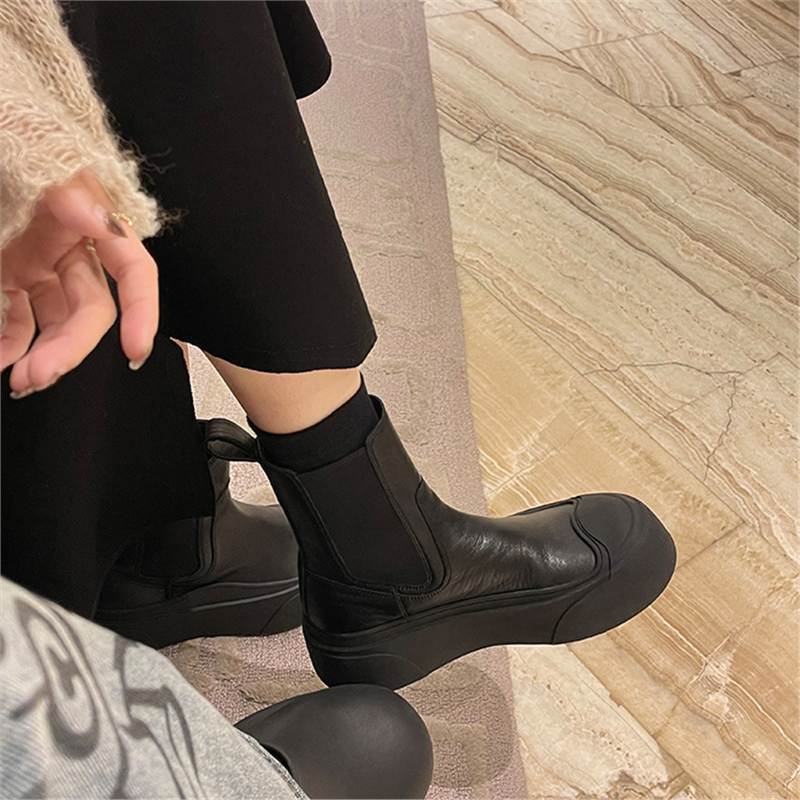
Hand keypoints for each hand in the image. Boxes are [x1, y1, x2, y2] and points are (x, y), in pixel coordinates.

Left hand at [0, 168, 158, 396]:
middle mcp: (70, 245)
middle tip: (35, 379)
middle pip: (91, 309)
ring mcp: (37, 261)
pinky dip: (10, 342)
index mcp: (87, 214)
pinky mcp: (8, 271)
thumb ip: (62, 187)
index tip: (134, 351)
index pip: (133, 270)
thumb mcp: (30, 148)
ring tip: (17, 382)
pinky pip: (17, 316)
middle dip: (70, 349)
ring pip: (56, 321)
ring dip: (42, 355)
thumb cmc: (8, 128)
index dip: (142, 311)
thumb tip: (98, 219)